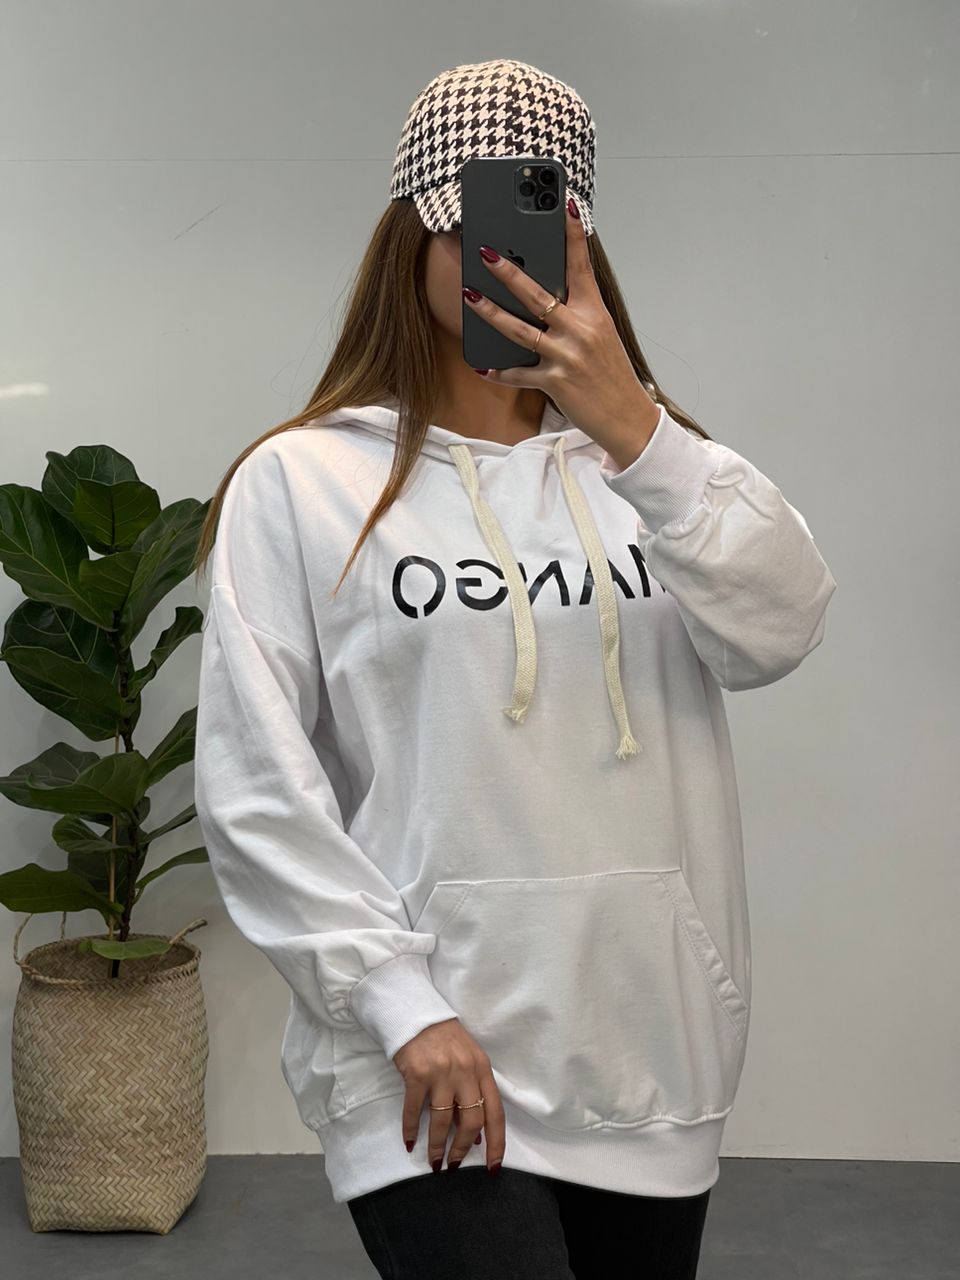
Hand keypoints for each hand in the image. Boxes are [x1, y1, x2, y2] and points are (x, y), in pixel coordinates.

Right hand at [393, 1017, 504, 1172]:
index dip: (496, 1142)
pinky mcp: (416, 1074)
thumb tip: (475, 1134)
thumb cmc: (446, 1040)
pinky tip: (410, 1142)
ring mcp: (441, 1073)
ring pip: (443, 1120)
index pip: (496, 1112)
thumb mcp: (468, 1061)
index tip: (493, 1167)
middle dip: (462, 1148)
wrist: (417, 1015)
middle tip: (454, 1165)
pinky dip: (410, 1130)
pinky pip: (413, 1110)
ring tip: (434, 1161)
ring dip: (437, 1146)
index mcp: (482, 1069)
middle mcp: (465, 1072)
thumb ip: (474, 1092)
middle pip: (471, 1121)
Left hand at [461, 196, 659, 453]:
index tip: (565, 205)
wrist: (627, 417)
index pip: (581, 266)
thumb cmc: (611, 375)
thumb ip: (577, 314)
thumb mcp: (601, 336)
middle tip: (485, 252)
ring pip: (520, 329)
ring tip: (468, 295)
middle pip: (538, 294)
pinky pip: (520, 375)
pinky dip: (499, 371)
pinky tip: (482, 365)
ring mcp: (567, 356)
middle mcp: (581, 330)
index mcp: (594, 313)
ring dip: (490, 312)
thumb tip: (545, 296)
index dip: (572, 235)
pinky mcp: (556, 382)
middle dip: (508, 272)